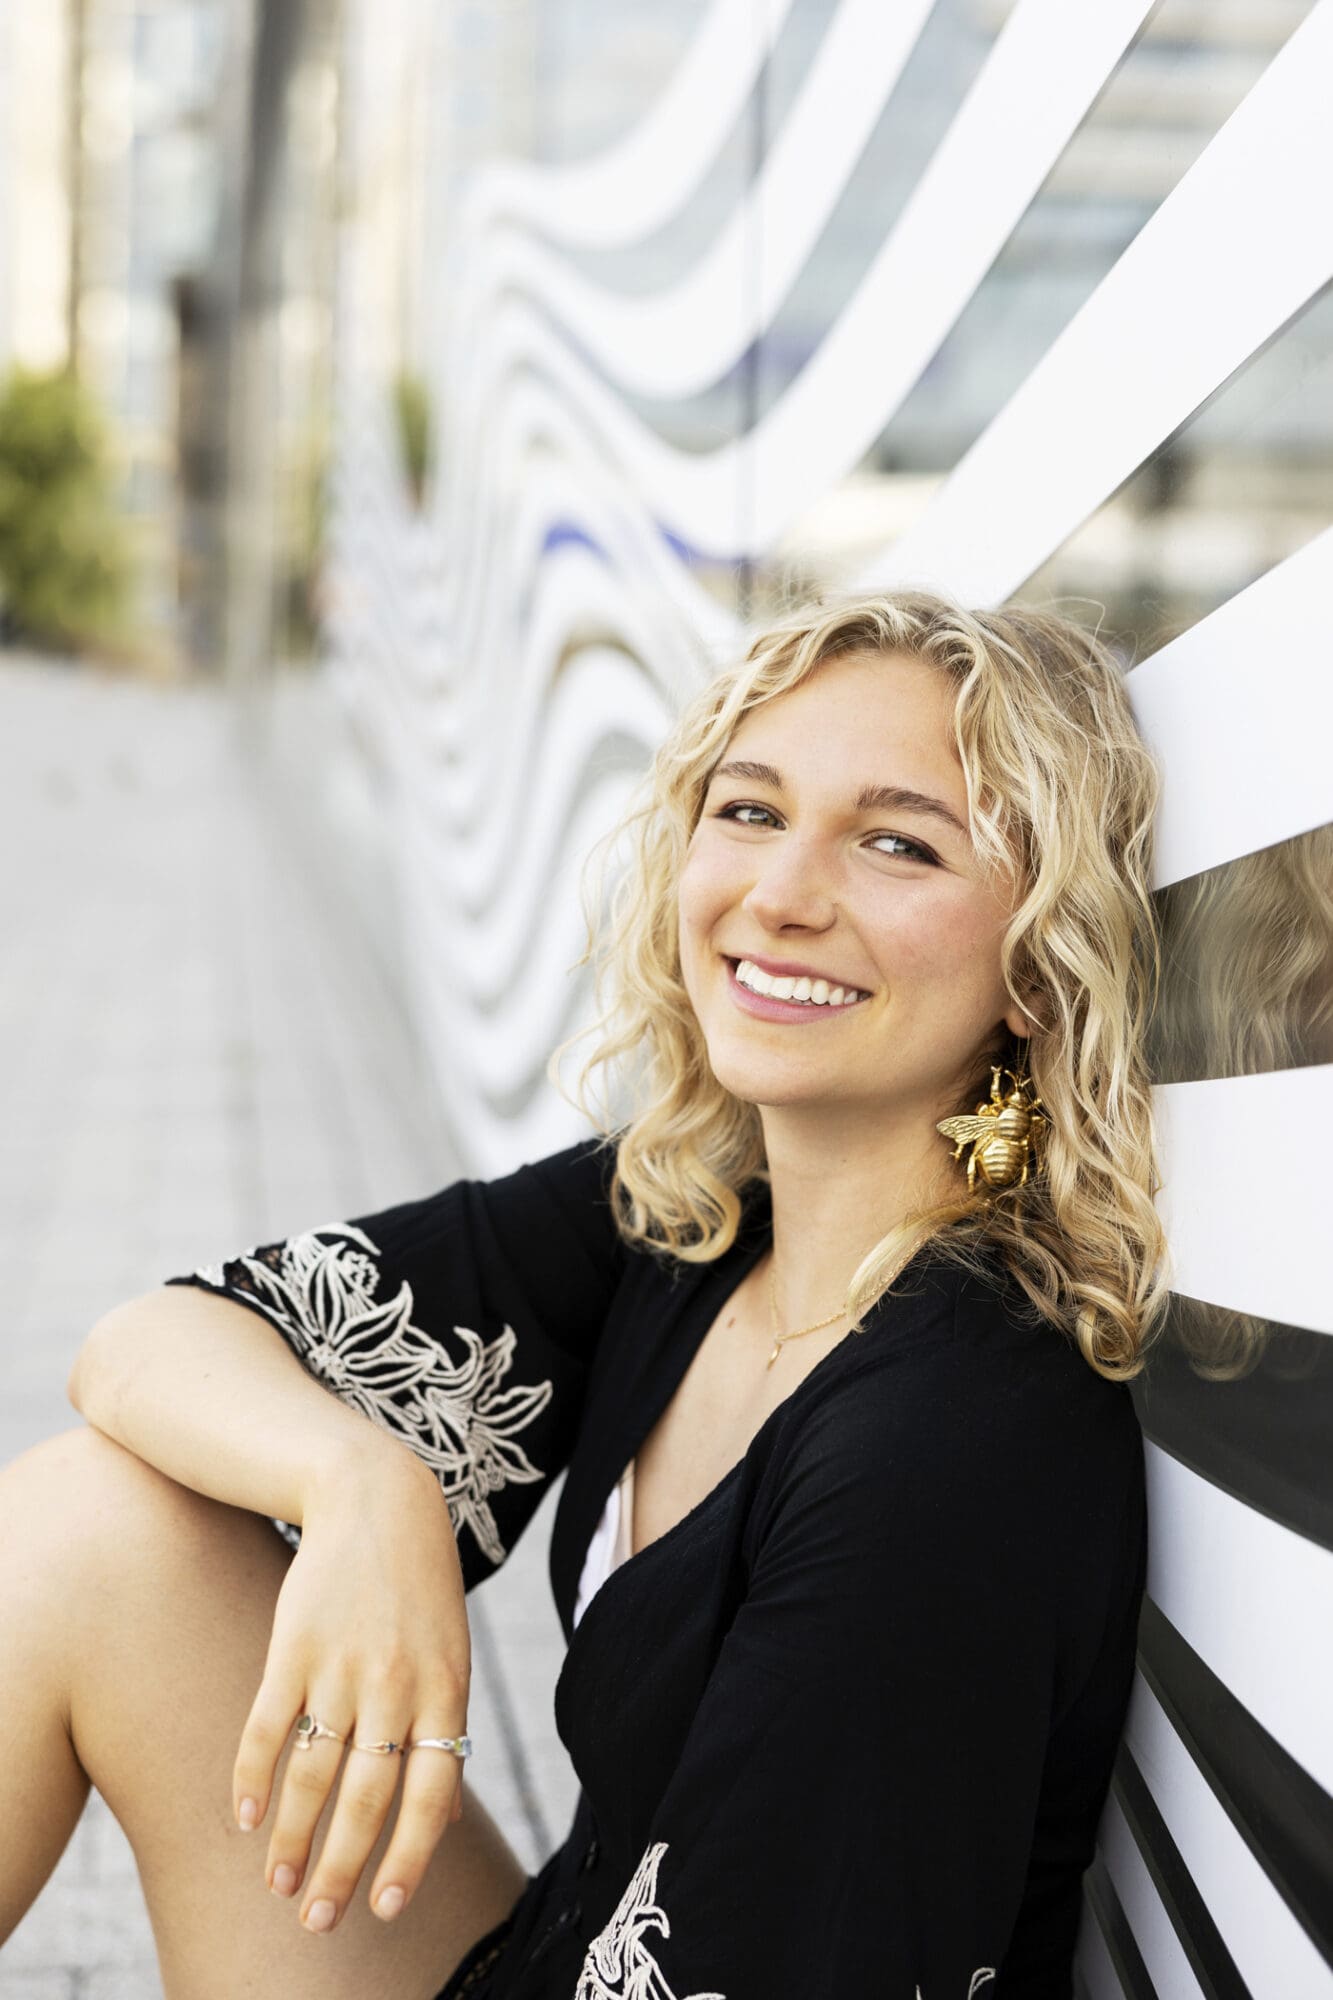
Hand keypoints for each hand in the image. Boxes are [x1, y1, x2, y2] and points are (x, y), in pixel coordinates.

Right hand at [231, 1445, 470, 1931]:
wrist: (378, 1499)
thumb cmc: (420, 1590)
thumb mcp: (451, 1654)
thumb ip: (444, 1733)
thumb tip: (442, 1825)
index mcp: (447, 1690)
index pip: (433, 1795)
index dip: (409, 1858)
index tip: (386, 1908)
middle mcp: (397, 1685)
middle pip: (366, 1799)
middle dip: (339, 1870)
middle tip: (317, 1921)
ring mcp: (342, 1666)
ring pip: (312, 1775)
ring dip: (290, 1839)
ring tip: (278, 1885)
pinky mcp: (293, 1647)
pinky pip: (268, 1729)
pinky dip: (253, 1779)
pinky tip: (246, 1819)